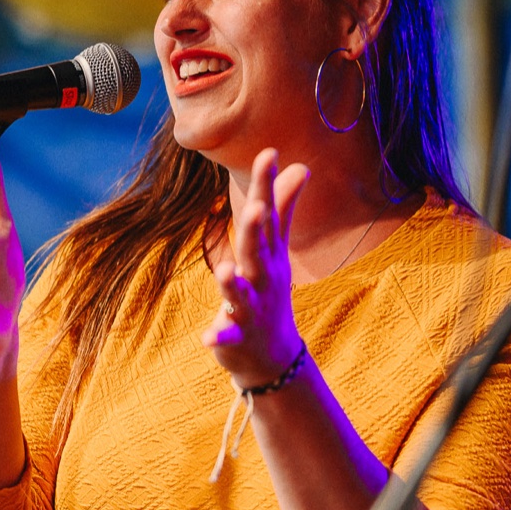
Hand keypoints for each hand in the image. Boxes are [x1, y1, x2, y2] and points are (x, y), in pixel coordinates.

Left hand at [204, 148, 310, 384]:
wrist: (274, 356)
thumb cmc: (271, 292)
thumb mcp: (277, 251)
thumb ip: (284, 209)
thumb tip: (301, 166)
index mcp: (269, 255)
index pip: (269, 215)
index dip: (267, 185)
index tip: (269, 153)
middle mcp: (263, 279)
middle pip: (257, 252)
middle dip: (256, 231)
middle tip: (257, 207)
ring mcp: (251, 309)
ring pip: (240, 295)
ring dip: (233, 284)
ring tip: (225, 271)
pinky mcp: (237, 336)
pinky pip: (227, 336)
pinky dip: (219, 336)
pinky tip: (208, 336)